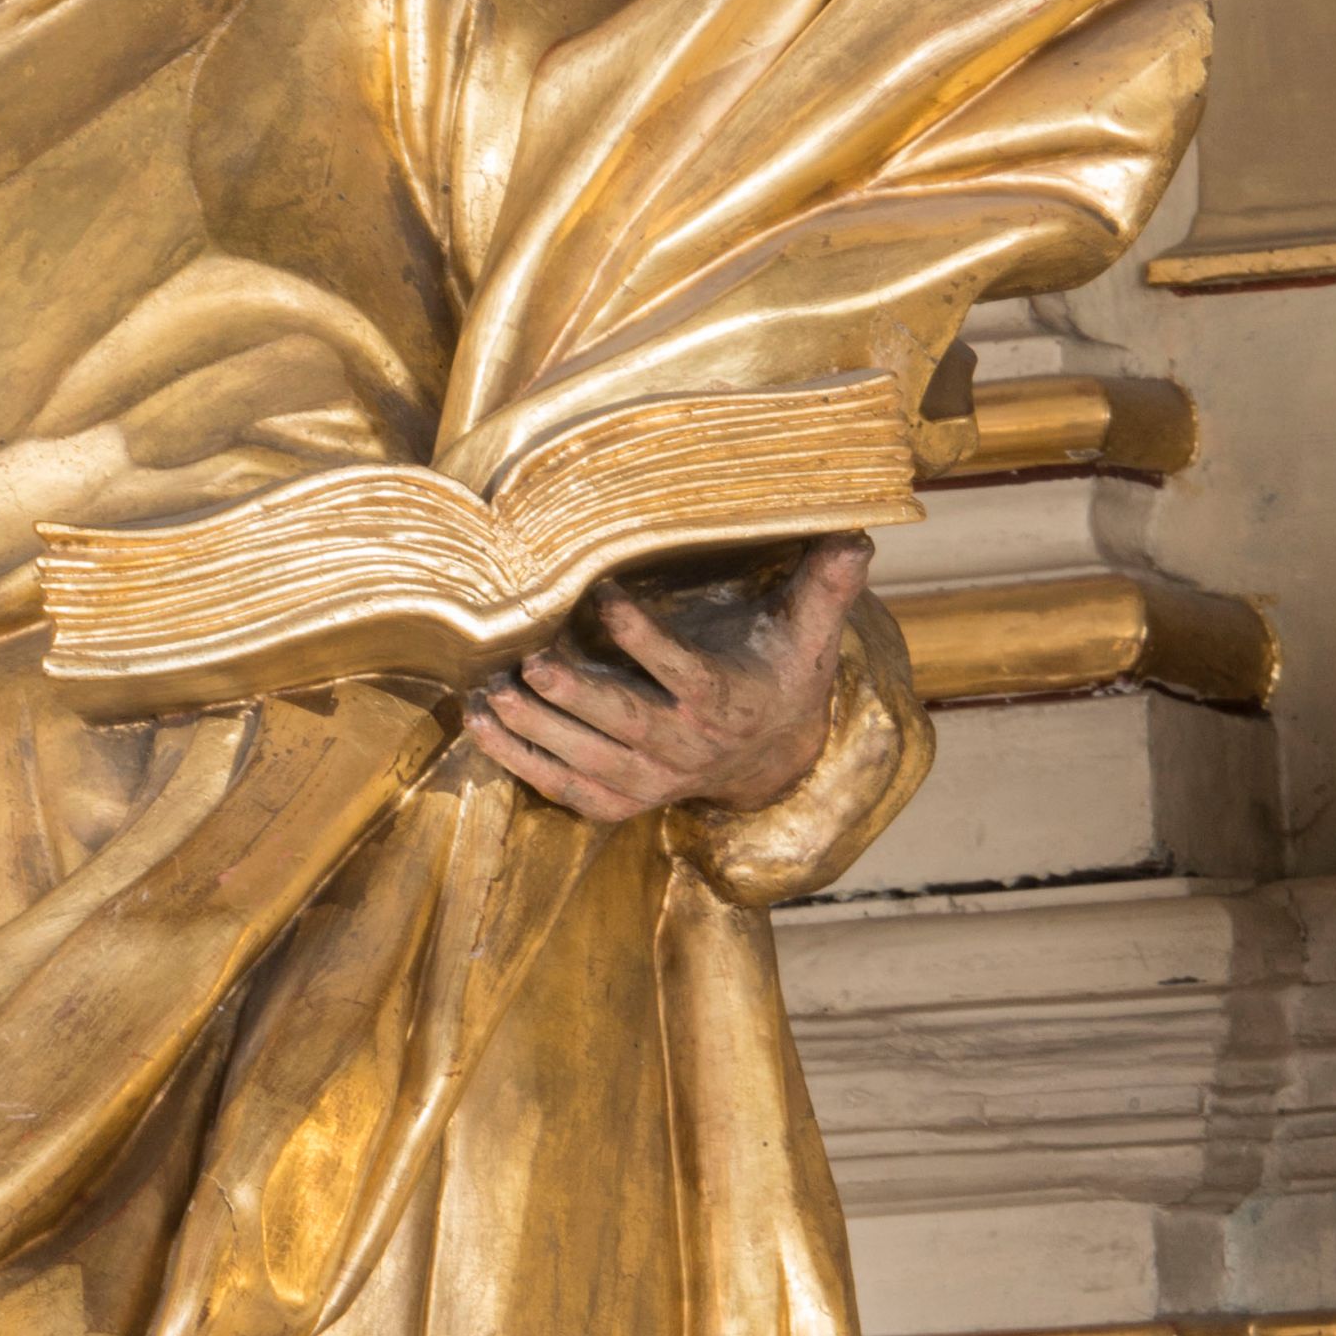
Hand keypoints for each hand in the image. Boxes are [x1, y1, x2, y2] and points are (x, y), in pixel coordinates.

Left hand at [463, 535, 872, 827]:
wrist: (767, 758)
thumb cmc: (778, 676)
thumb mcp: (809, 634)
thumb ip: (826, 586)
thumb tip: (857, 533)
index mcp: (725, 702)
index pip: (681, 673)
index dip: (642, 638)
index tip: (604, 596)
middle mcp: (684, 748)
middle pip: (623, 723)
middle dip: (575, 695)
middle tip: (528, 662)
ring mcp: (647, 781)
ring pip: (583, 757)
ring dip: (531, 728)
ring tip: (488, 691)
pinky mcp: (617, 801)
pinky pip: (561, 786)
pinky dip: (518, 761)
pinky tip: (479, 726)